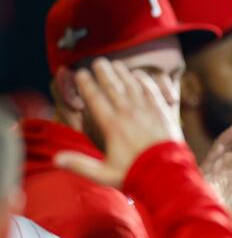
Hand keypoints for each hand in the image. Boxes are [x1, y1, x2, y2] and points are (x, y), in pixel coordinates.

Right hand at [54, 58, 183, 187]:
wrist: (168, 175)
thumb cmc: (135, 175)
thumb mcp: (104, 174)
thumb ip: (80, 164)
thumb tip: (56, 159)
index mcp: (112, 126)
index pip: (95, 98)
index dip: (86, 84)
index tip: (81, 74)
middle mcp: (129, 113)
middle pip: (113, 86)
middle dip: (103, 72)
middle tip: (97, 62)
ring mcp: (147, 111)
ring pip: (132, 85)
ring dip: (122, 73)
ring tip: (115, 64)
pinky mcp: (163, 112)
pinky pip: (152, 90)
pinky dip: (144, 80)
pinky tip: (138, 74)